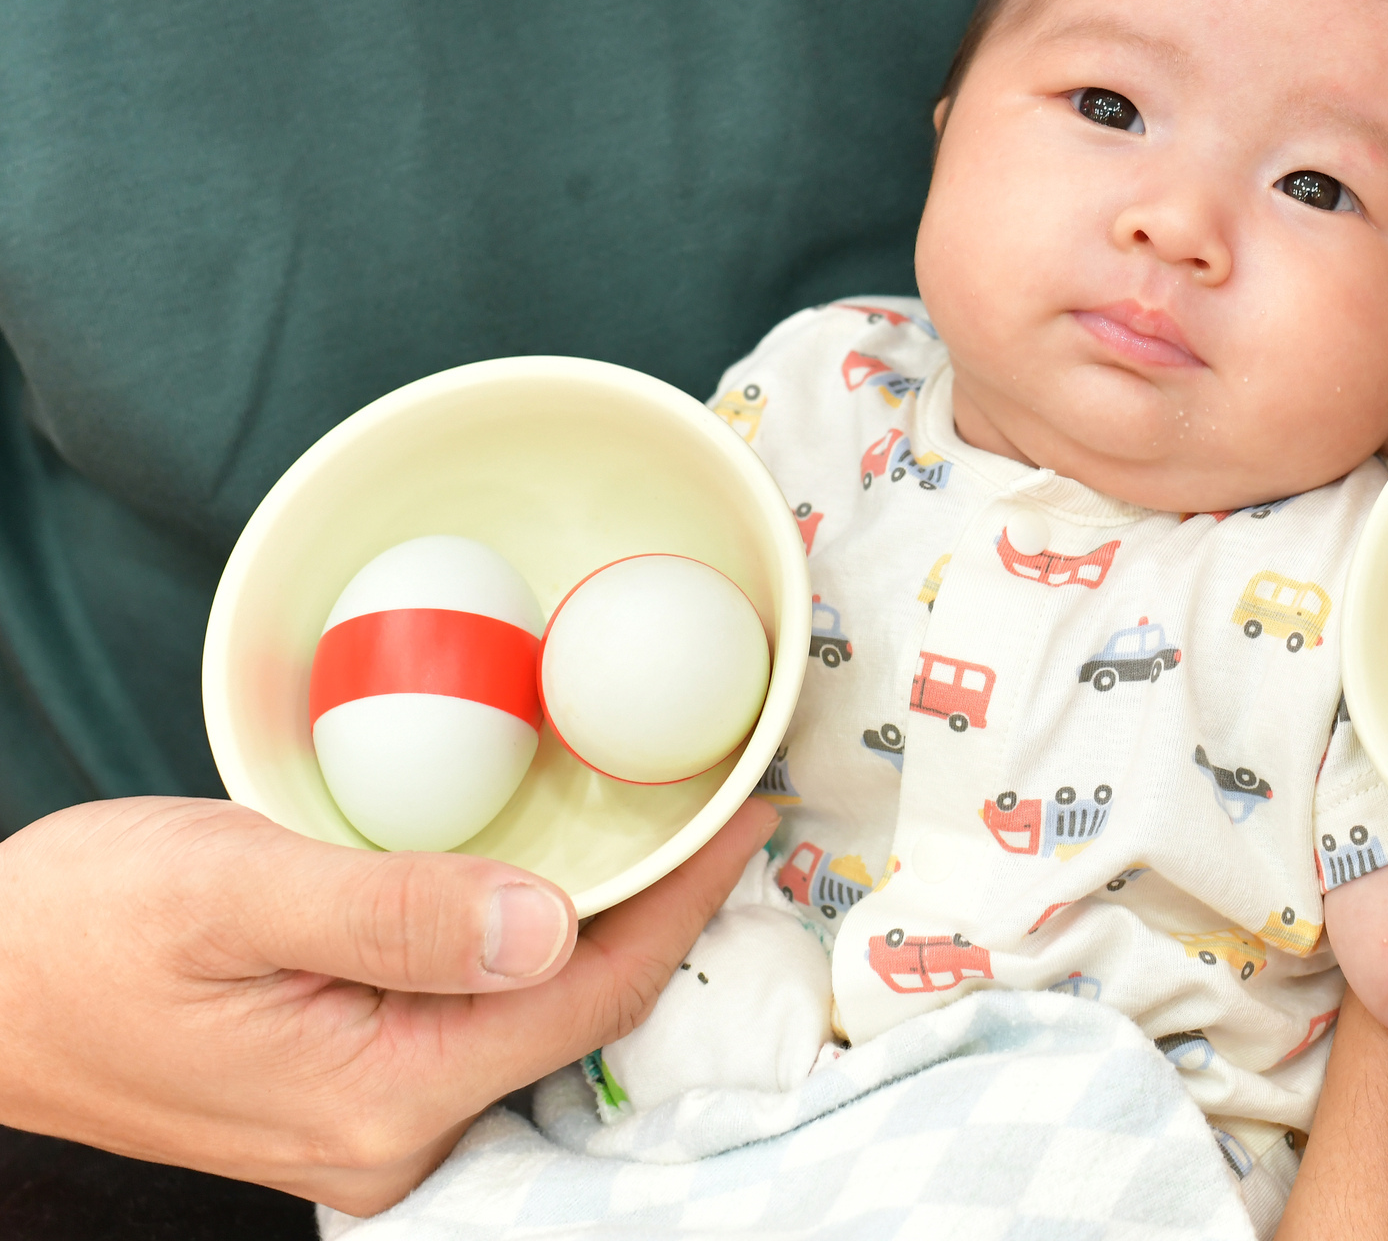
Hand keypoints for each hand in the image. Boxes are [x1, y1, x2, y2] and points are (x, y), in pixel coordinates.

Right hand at [0, 794, 776, 1214]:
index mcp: (381, 1097)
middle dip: (664, 917)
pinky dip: (532, 955)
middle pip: (578, 1018)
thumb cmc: (75, 931)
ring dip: (603, 934)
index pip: (588, 993)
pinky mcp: (354, 1100)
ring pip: (536, 1022)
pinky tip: (560, 893)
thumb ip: (393, 909)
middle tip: (727, 812)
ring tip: (668, 838)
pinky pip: (480, 1025)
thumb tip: (547, 919)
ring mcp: (375, 1131)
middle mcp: (394, 1139)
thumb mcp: (228, 887)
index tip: (749, 816)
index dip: (684, 901)